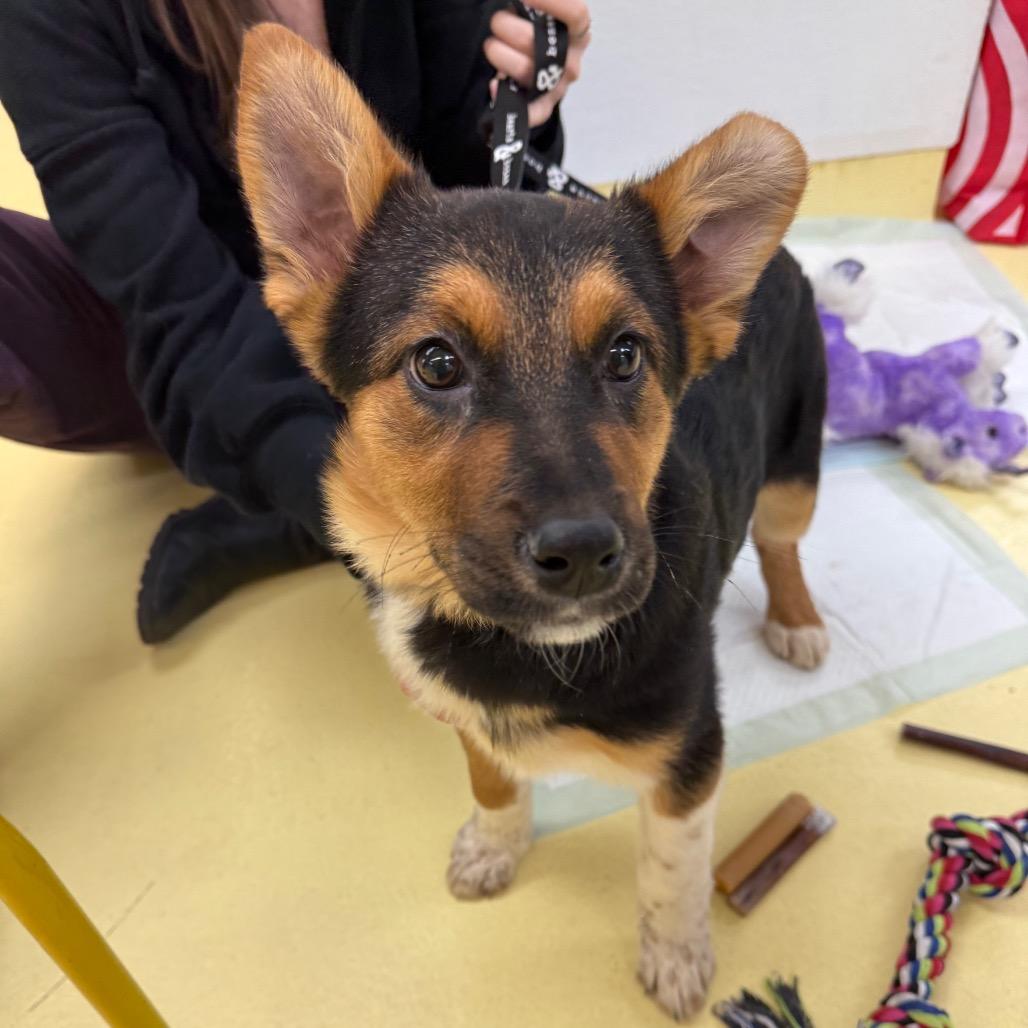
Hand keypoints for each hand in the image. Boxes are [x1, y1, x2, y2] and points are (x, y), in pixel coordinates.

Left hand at [484, 1, 590, 127]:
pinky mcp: (544, 106)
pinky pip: (531, 111)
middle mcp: (571, 59)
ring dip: (497, 52)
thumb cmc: (539, 31)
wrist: (540, 65)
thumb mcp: (542, 14)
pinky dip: (507, 97)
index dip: (551, 3)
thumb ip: (536, 6)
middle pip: (534, 41)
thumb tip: (520, 2)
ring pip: (523, 68)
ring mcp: (558, 85)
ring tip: (493, 46)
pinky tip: (494, 86)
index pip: (575, 14)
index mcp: (577, 30)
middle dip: (505, 25)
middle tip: (498, 22)